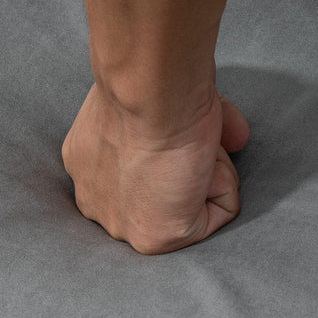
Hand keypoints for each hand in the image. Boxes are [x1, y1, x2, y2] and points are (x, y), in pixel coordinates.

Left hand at [61, 82, 248, 253]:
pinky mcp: (156, 238)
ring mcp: (123, 225)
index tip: (184, 120)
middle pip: (163, 190)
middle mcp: (95, 200)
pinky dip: (225, 181)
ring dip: (210, 165)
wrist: (150, 88)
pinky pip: (216, 213)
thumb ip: (181, 126)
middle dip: (193, 161)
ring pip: (190, 203)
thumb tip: (232, 137)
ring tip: (192, 139)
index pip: (138, 170)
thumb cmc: (148, 79)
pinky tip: (200, 159)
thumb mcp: (156, 101)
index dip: (173, 146)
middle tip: (191, 129)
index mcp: (86, 164)